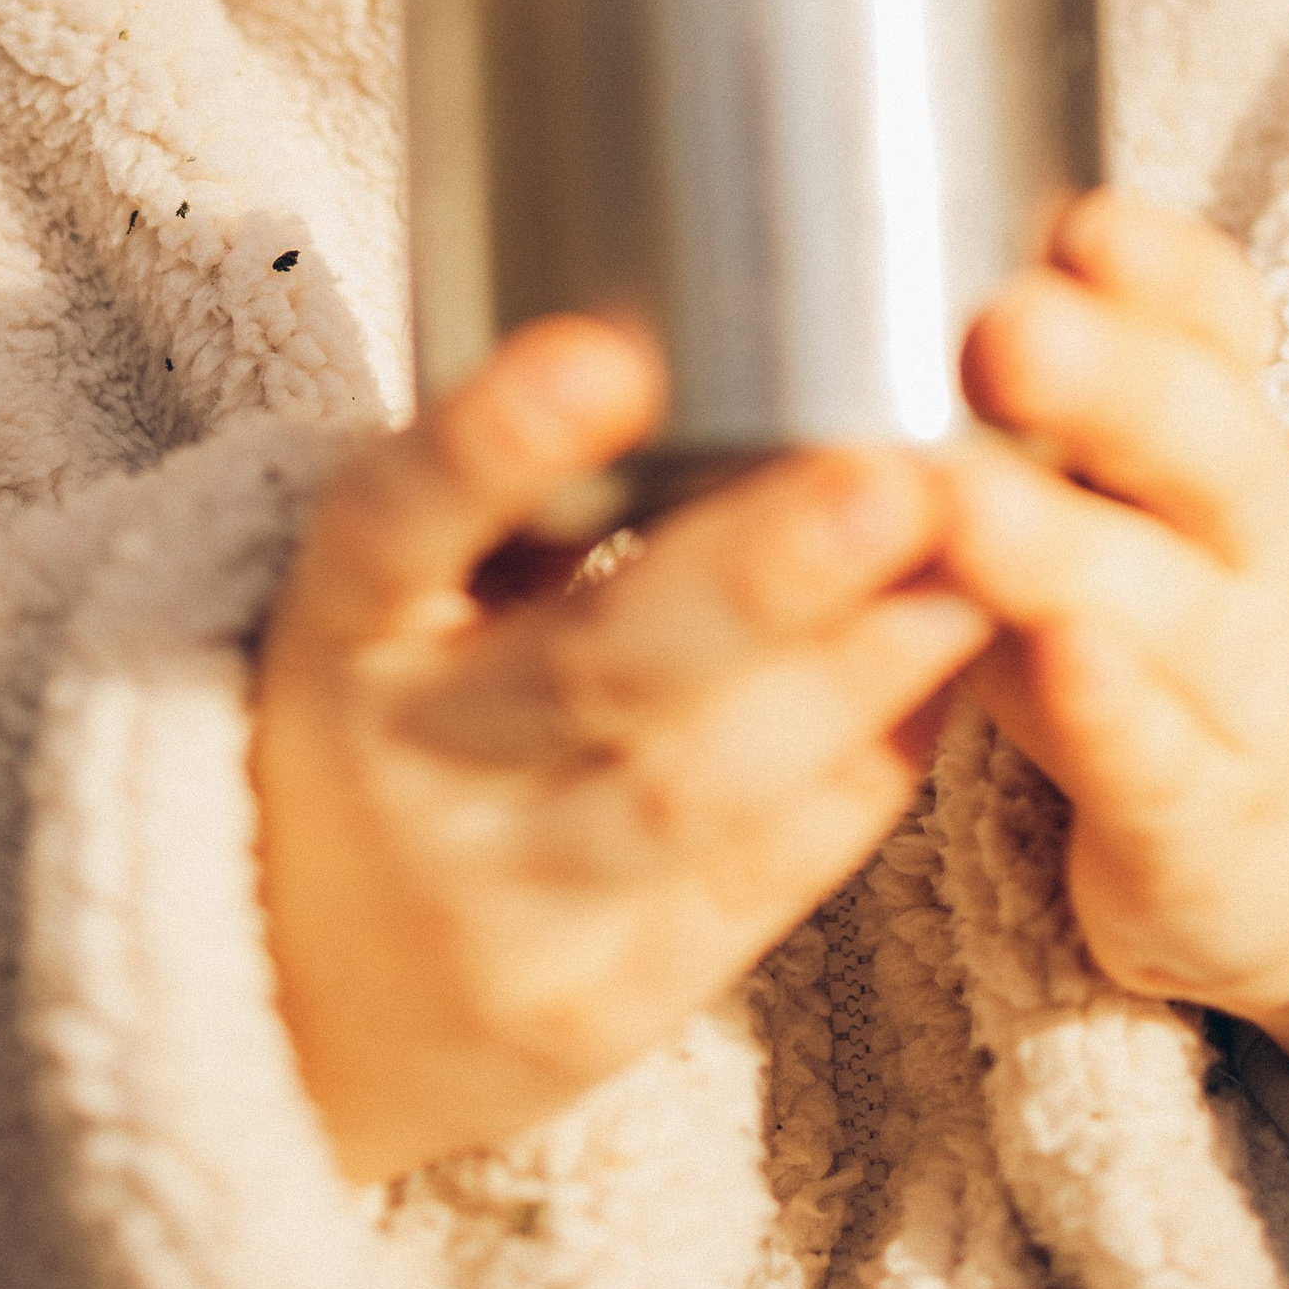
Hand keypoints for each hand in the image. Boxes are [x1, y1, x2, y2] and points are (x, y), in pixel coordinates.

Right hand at [250, 317, 989, 1184]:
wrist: (307, 996)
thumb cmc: (399, 701)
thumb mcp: (398, 585)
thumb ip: (517, 473)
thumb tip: (734, 284)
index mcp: (341, 624)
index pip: (395, 523)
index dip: (492, 441)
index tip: (607, 351)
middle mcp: (406, 766)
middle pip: (590, 672)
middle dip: (759, 577)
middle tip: (897, 477)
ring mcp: (503, 904)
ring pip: (699, 790)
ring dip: (857, 672)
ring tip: (981, 563)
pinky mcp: (601, 1004)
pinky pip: (758, 884)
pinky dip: (867, 768)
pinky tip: (954, 667)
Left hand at [945, 193, 1288, 1154]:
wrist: (1258, 840)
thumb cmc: (1110, 607)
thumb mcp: (1079, 484)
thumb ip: (987, 384)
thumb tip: (795, 249)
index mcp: (1208, 424)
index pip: (1216, 319)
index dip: (1159, 270)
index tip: (1077, 225)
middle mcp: (1245, 531)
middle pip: (1208, 438)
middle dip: (1112, 378)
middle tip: (1007, 329)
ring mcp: (1239, 675)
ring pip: (1173, 602)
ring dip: (1068, 548)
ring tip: (965, 499)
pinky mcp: (1204, 811)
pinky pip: (1160, 759)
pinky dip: (1113, 713)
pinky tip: (1058, 665)